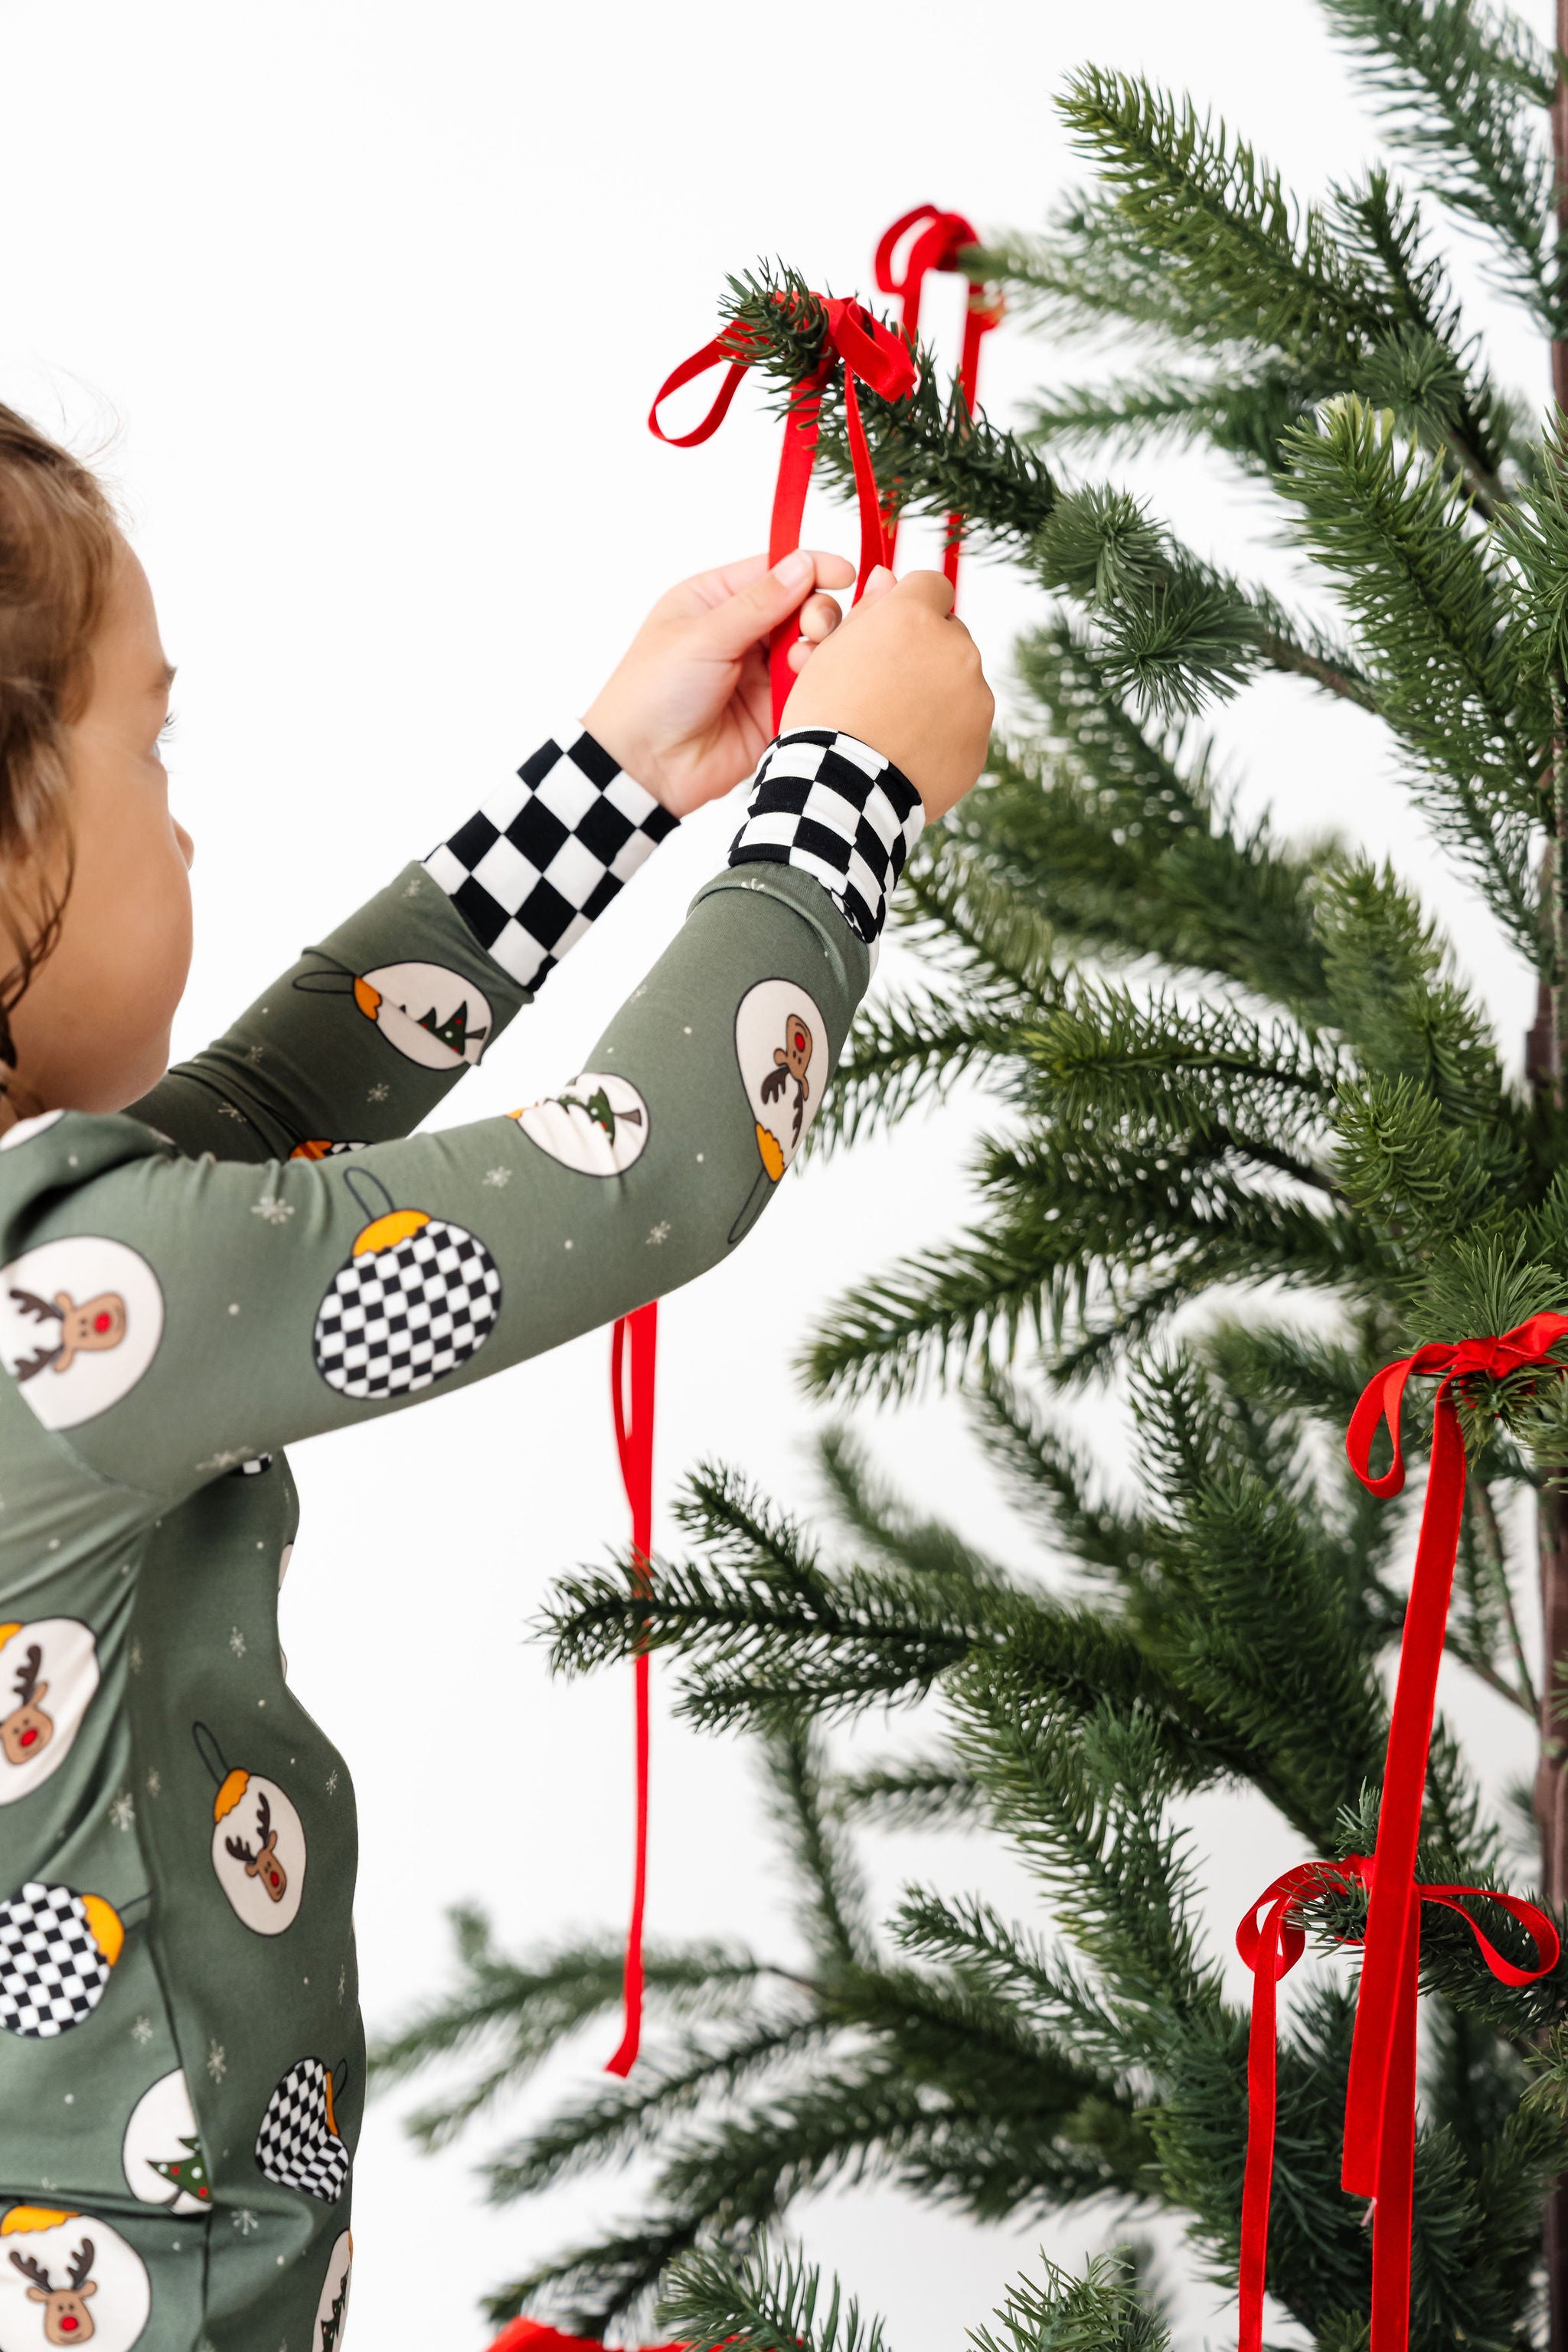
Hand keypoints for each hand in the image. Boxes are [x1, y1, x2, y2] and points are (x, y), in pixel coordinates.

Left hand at [581, 548, 854, 817]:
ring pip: (811, 646)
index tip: (844, 575)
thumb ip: (758, 602)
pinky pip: (809, 687)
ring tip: (803, 661)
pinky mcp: (774, 709)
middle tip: (814, 627)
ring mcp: (760, 671)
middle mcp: (741, 632)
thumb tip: (803, 563)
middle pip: (801, 606)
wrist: (645, 766)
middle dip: (817, 611)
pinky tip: (808, 685)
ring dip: (818, 647)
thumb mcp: (703, 636)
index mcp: (714, 600)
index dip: (810, 569)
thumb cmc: (654, 692)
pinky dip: (817, 682)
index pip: (774, 571)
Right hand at [778, 566, 993, 822]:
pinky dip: (945, 734)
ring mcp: (975, 696)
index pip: (932, 584)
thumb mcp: (832, 652)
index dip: (912, 605)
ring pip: (961, 681)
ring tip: (897, 726)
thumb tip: (888, 576)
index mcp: (913, 616)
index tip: (894, 630)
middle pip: (949, 634)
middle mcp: (954, 648)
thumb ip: (869, 609)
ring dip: (938, 693)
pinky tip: (911, 751)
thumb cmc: (826, 716)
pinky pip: (966, 726)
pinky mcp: (979, 741)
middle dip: (925, 652)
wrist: (840, 788)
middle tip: (887, 687)